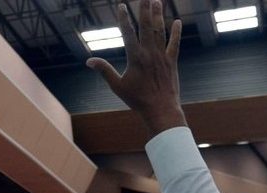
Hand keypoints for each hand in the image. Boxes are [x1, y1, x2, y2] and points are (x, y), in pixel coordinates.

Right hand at [86, 0, 185, 135]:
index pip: (128, 33)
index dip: (124, 18)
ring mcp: (162, 56)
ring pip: (160, 31)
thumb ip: (104, 70)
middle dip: (145, 9)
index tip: (121, 6)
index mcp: (135, 57)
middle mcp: (149, 53)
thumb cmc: (137, 100)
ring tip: (157, 1)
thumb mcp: (117, 86)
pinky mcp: (171, 62)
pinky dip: (176, 33)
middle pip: (146, 26)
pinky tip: (177, 22)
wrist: (160, 109)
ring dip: (158, 15)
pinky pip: (174, 44)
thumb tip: (89, 61)